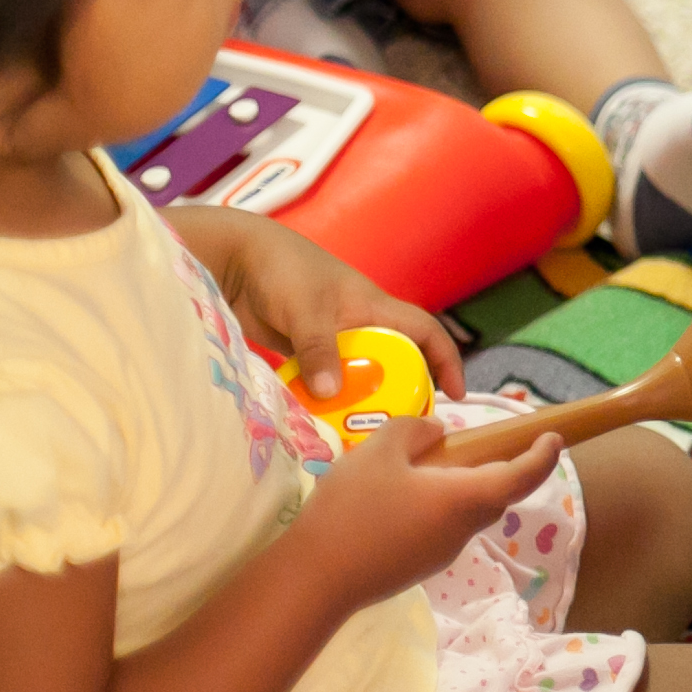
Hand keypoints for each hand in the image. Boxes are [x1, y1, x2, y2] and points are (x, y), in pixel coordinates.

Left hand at [166, 206, 462, 402]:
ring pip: (359, 372)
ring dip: (362, 398)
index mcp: (374, 307)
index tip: (455, 394)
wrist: (236, 259)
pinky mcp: (303, 347)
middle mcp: (359, 323)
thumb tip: (330, 394)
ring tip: (361, 432)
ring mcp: (331, 336)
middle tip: (403, 425)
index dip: (446, 360)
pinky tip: (321, 418)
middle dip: (405, 390)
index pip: (424, 333)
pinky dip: (327, 396)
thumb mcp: (306, 311)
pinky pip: (326, 377)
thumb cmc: (283, 271)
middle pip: (395, 359)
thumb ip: (319, 350)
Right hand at [283, 416, 558, 609]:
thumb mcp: (379, 451)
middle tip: (476, 444)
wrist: (313, 581)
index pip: (523, 477)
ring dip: (458, 488)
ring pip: (464, 512)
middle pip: (494, 494)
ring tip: (420, 466)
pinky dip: (434, 507)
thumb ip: (414, 431)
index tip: (554, 438)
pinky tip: (396, 498)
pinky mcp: (416, 567)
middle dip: (497, 467)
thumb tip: (437, 434)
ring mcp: (440, 554)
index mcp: (466, 499)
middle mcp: (462, 530)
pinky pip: (439, 528)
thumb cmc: (352, 510)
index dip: (543, 456)